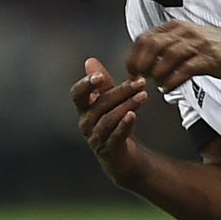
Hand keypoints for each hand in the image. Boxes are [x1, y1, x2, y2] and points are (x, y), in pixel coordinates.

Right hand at [71, 57, 149, 182]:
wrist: (122, 157)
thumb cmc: (114, 126)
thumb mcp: (109, 102)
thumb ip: (101, 84)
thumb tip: (90, 61)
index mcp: (84, 109)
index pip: (77, 94)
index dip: (86, 84)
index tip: (99, 76)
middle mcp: (86, 123)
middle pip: (100, 104)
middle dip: (121, 91)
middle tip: (139, 82)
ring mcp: (96, 138)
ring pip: (109, 118)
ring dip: (127, 105)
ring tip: (143, 95)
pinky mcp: (109, 150)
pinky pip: (115, 135)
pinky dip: (124, 125)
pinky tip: (133, 115)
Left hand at [127, 20, 220, 90]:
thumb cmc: (212, 45)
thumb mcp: (186, 39)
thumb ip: (166, 46)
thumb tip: (144, 62)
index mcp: (175, 27)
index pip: (145, 38)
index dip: (134, 56)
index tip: (131, 71)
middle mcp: (184, 33)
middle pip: (152, 44)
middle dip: (141, 64)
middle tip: (139, 78)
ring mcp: (197, 44)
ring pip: (168, 56)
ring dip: (157, 73)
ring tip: (156, 83)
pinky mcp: (208, 58)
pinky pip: (185, 69)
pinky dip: (172, 81)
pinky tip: (167, 88)